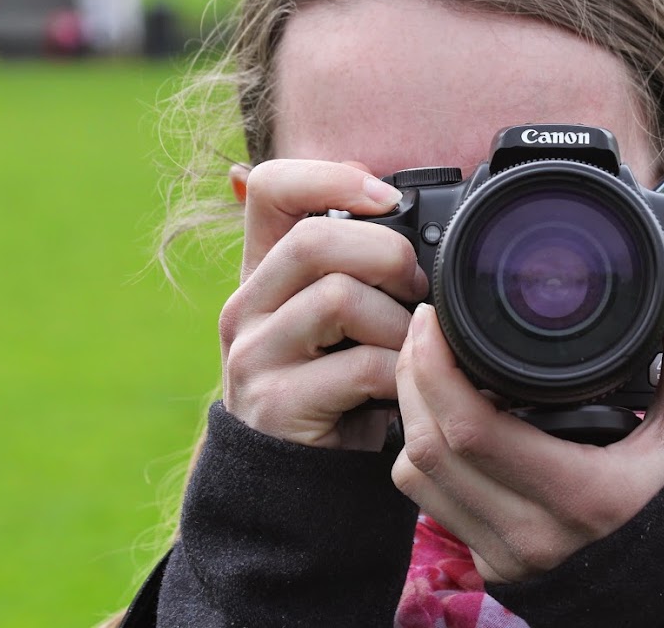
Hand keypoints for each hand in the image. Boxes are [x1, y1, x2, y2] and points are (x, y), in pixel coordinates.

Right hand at [219, 159, 427, 449]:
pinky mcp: (277, 405)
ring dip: (398, 322)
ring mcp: (254, 356)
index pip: (271, 187)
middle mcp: (246, 306)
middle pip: (314, 239)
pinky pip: (360, 365)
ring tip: (410, 349)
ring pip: (339, 297)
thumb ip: (357, 263)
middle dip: (388, 256)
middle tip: (417, 290)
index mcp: (264, 270)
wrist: (298, 485)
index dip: (331, 177)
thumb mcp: (343, 319)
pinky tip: (402, 389)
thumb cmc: (337, 389)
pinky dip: (400, 372)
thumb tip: (396, 197)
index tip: (387, 199)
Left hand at [391, 245, 663, 583]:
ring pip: (414, 474)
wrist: (661, 564)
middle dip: (411, 375)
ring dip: (410, 411)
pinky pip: (422, 497)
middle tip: (425, 325)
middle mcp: (534, 533)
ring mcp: (502, 552)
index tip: (437, 317)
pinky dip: (419, 449)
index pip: (469, 429)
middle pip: (429, 445)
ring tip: (426, 364)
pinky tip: (439, 415)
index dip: (434, 367)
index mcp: (580, 495)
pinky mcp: (483, 558)